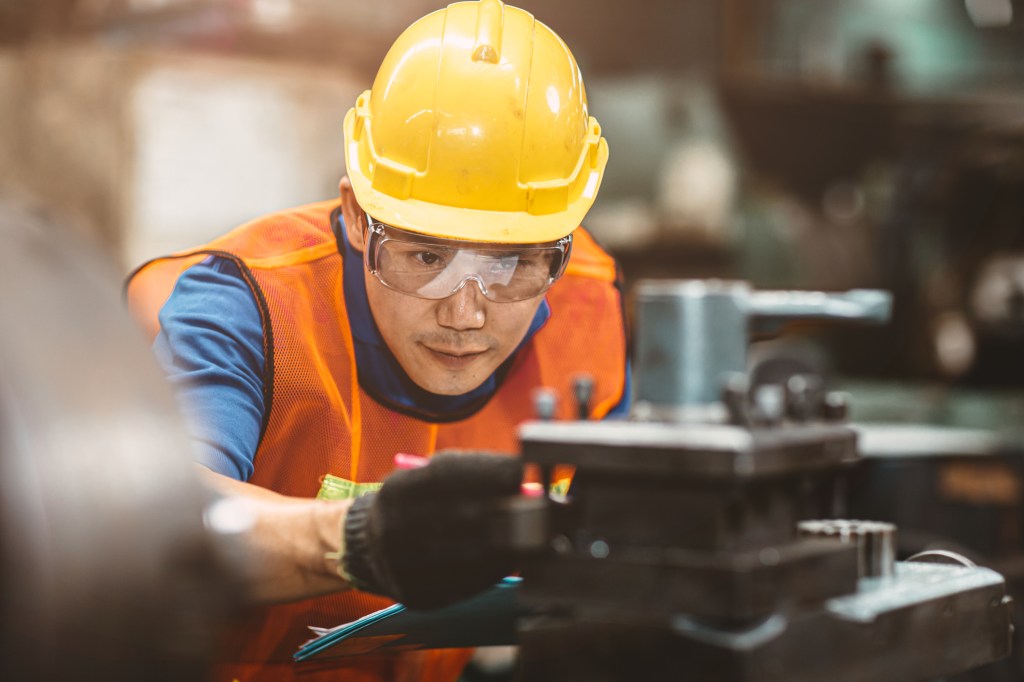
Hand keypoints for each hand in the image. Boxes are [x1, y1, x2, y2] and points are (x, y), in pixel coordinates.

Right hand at [341, 451, 523, 609]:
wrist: (371, 548)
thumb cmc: (414, 505)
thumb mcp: (426, 479)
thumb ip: (466, 475)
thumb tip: (519, 479)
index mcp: (396, 491)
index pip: (447, 475)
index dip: (489, 471)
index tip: (519, 471)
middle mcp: (394, 528)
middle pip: (463, 515)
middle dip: (507, 507)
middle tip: (536, 504)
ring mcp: (404, 565)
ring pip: (470, 552)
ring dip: (509, 541)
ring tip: (530, 532)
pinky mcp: (417, 595)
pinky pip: (467, 584)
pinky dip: (496, 569)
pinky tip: (511, 557)